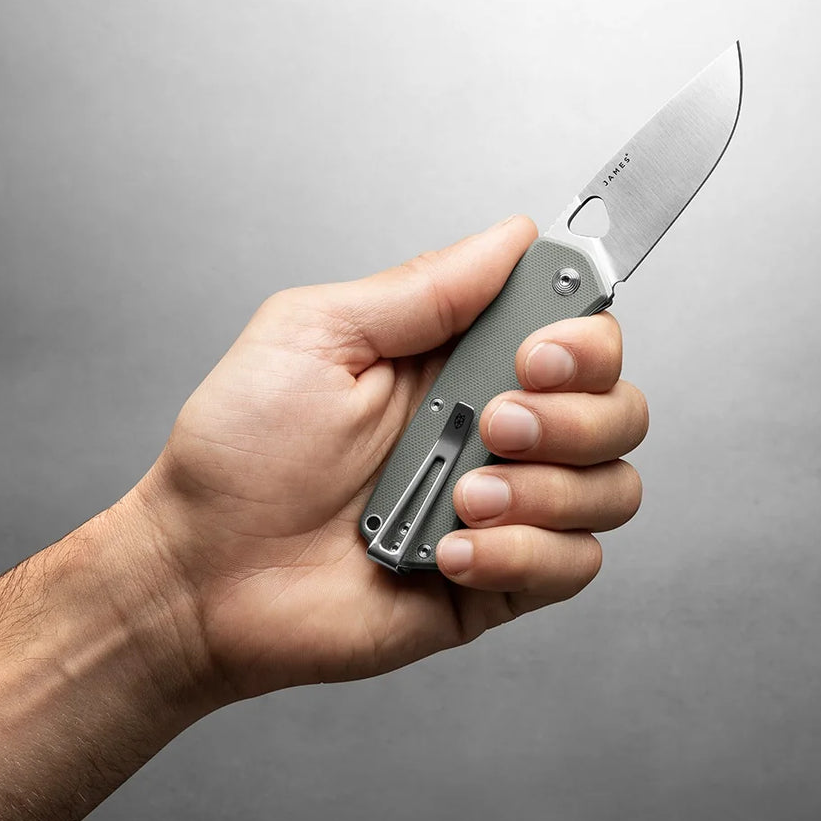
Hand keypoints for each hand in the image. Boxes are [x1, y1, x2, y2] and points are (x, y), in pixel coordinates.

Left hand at [119, 215, 647, 707]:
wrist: (200, 572)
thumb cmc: (239, 456)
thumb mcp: (317, 335)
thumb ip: (423, 289)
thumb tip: (512, 237)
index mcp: (458, 363)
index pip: (578, 334)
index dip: (583, 338)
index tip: (534, 351)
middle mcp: (496, 432)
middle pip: (619, 409)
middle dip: (572, 416)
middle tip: (491, 422)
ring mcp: (505, 510)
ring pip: (612, 489)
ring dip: (544, 490)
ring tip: (458, 498)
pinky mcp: (499, 583)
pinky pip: (573, 566)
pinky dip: (521, 555)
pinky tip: (448, 552)